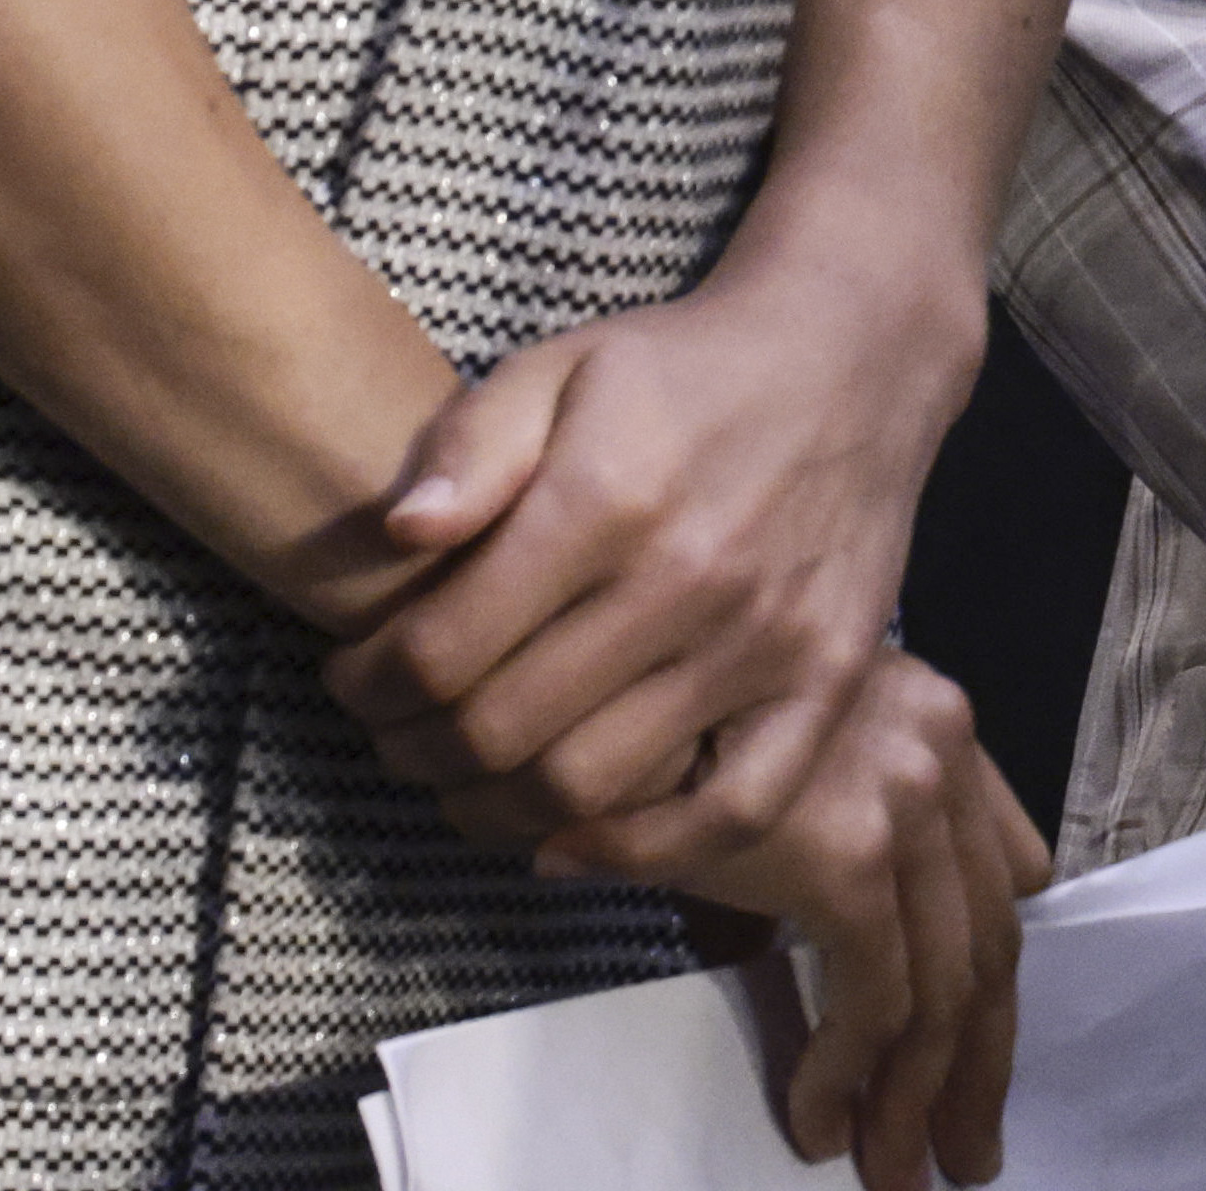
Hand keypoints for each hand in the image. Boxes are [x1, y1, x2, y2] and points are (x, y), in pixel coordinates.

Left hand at [328, 243, 983, 848]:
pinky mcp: (830, 675)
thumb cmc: (683, 370)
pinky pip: (731, 810)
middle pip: (500, 732)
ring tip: (463, 780)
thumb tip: (397, 535)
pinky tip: (570, 841)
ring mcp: (766, 638)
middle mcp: (689, 578)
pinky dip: (640, 853)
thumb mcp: (561, 365)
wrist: (853, 353)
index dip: (367, 686)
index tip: (351, 678)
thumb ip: (468, 443)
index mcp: (608, 498)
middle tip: (395, 735)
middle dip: (414, 751)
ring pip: (590, 785)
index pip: (441, 651)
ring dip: (495, 809)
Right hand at [573, 652, 1042, 1189]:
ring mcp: (905, 803)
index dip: (993, 981)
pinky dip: (850, 1076)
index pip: (1005, 878)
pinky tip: (824, 1127)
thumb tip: (873, 975)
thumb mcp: (785, 770)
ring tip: (899, 1173)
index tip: (978, 1056)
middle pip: (990, 942)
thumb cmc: (674, 736)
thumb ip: (852, 842)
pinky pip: (874, 1000)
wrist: (603, 696)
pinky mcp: (850, 859)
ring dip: (919, 1097)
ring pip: (943, 988)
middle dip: (977, 1063)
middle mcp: (942, 754)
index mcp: (941, 727)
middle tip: (967, 1153)